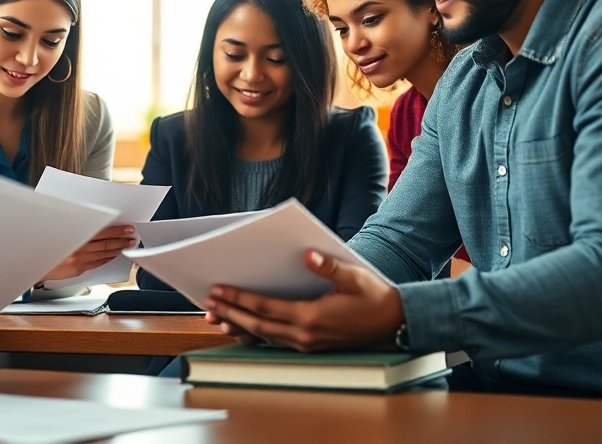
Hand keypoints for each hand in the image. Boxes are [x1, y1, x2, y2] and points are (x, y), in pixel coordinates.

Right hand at [43, 225, 136, 281]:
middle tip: (132, 237)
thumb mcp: (59, 230)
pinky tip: (112, 256)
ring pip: (103, 254)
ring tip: (126, 246)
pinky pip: (95, 264)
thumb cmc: (43, 243)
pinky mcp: (77, 270)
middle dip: (121, 240)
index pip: (102, 231)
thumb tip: (93, 220)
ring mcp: (78, 260)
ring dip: (116, 249)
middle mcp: (78, 248)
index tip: (127, 229)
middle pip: (105, 243)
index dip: (117, 231)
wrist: (31, 261)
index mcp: (75, 236)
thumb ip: (76, 226)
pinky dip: (106, 259)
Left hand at [203, 250, 403, 351]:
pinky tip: (242, 329)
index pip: (265, 308)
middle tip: (207, 303)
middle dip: (230, 313)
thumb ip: (329, 267)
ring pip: (263, 337)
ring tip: (216, 318)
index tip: (219, 290)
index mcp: (312, 317)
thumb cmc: (374, 296)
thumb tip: (307, 255)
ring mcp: (307, 344)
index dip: (239, 299)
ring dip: (238, 326)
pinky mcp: (310, 346)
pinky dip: (255, 336)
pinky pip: (274, 342)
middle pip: (257, 326)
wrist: (393, 323)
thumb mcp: (354, 276)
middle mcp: (305, 335)